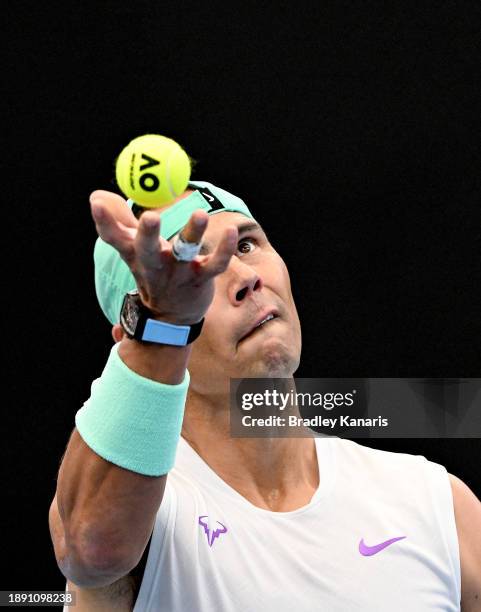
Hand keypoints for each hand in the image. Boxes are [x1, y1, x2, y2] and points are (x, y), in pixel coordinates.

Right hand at [90, 190, 237, 324]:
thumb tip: (96, 195)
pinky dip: (225, 249)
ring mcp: (178, 272)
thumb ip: (119, 221)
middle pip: (147, 249)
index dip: (105, 221)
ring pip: (185, 252)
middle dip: (146, 234)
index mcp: (135, 254)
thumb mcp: (132, 249)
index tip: (96, 202)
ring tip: (200, 215)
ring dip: (193, 233)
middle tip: (149, 217)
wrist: (171, 316)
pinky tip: (232, 231)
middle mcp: (155, 264)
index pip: (115, 237)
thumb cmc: (152, 271)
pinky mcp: (201, 278)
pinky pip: (215, 264)